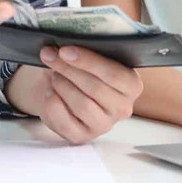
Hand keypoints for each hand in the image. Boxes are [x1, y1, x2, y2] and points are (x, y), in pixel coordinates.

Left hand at [11, 47, 143, 144]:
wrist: (67, 88)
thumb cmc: (84, 68)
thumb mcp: (92, 57)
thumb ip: (88, 50)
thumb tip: (64, 46)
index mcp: (132, 85)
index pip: (114, 74)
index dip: (88, 61)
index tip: (64, 50)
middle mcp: (123, 108)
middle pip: (95, 88)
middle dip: (68, 70)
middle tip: (50, 56)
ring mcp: (104, 125)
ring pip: (82, 104)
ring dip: (62, 85)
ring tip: (52, 73)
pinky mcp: (83, 136)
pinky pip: (65, 121)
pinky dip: (53, 103)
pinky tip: (49, 91)